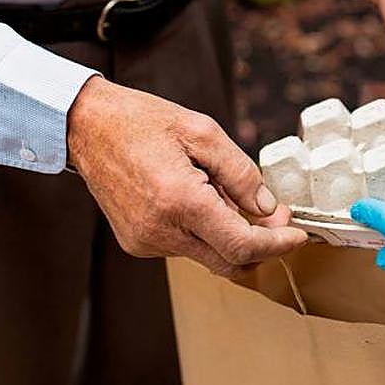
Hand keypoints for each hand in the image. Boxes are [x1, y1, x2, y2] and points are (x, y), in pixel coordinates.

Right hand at [67, 77, 306, 277]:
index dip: (277, 244)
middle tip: (277, 214)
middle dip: (262, 244)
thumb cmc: (143, 121)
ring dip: (230, 234)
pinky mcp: (137, 243)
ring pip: (208, 255)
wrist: (85, 127)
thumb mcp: (202, 131)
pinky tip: (197, 197)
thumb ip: (240, 173)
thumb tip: (267, 208)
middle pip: (229, 262)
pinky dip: (204, 231)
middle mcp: (161, 231)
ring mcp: (146, 242)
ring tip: (221, 189)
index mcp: (179, 201)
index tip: (298, 234)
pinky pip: (185, 247)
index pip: (242, 245)